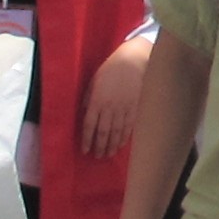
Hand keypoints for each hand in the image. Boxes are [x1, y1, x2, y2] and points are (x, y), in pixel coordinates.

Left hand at [79, 34, 149, 158]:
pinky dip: (124, 137)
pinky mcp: (133, 108)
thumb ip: (88, 99)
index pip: (89, 125)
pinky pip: (128, 126)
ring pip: (116, 132)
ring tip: (108, 154)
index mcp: (96, 101)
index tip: (85, 150)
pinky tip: (121, 144)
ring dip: (112, 145)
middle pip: (103, 132)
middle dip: (100, 146)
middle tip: (97, 156)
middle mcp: (109, 108)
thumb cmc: (109, 70)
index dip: (87, 139)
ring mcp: (122, 109)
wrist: (131, 62)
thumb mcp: (93, 82)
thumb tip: (85, 113)